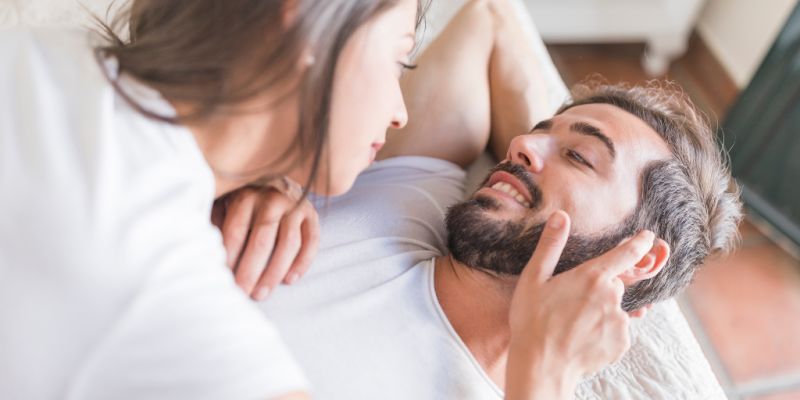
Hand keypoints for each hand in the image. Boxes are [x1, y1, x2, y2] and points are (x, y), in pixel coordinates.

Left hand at [211, 178, 319, 300]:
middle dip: (250, 272)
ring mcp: (295, 206)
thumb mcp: (224, 202)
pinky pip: (311, 241)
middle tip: (241, 293)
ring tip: (261, 293)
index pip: (235, 232)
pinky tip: (290, 280)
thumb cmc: (243, 195)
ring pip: (288, 244)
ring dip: (274, 272)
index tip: (222, 279)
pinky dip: (302, 263)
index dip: (229, 258)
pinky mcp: (311, 213)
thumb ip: (215, 222)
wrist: (275, 172)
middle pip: (261, 241)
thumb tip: (204, 249)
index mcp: (246, 196)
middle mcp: (272, 198)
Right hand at [505, 211, 654, 399]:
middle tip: (572, 305)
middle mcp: (612, 297)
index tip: (649, 237)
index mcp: (592, 277)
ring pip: (615, 311)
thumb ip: (550, 246)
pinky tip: (583, 339)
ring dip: (601, 314)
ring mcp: (619, 322)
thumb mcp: (534, 278)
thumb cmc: (532, 320)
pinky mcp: (621, 344)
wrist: (541, 365)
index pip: (625, 254)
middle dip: (598, 291)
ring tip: (574, 326)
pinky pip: (616, 333)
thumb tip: (561, 216)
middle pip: (614, 286)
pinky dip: (604, 334)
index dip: (639, 243)